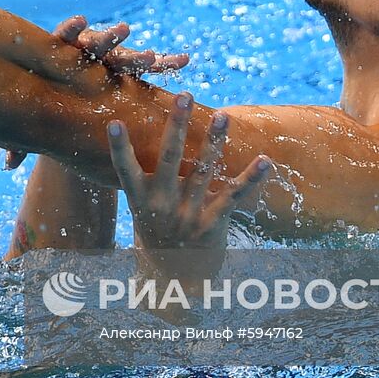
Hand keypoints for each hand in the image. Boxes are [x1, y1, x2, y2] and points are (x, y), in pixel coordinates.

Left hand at [3, 15, 189, 167]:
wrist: (71, 93)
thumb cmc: (48, 105)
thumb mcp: (35, 118)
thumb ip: (22, 137)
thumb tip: (8, 163)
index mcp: (64, 57)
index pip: (68, 38)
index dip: (73, 30)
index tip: (80, 21)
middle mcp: (91, 54)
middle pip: (101, 44)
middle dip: (112, 39)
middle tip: (124, 32)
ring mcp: (113, 60)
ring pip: (129, 56)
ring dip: (142, 57)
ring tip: (158, 57)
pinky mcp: (131, 69)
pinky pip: (151, 67)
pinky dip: (166, 63)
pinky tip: (185, 60)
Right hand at [108, 92, 270, 253]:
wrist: (176, 281)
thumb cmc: (158, 236)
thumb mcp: (144, 211)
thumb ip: (147, 181)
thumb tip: (154, 142)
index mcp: (140, 200)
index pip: (125, 170)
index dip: (119, 147)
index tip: (114, 121)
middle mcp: (162, 206)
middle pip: (169, 159)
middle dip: (177, 125)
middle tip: (184, 96)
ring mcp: (187, 215)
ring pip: (202, 170)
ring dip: (214, 141)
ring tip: (222, 115)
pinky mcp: (212, 225)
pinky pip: (234, 196)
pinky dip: (251, 178)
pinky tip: (265, 160)